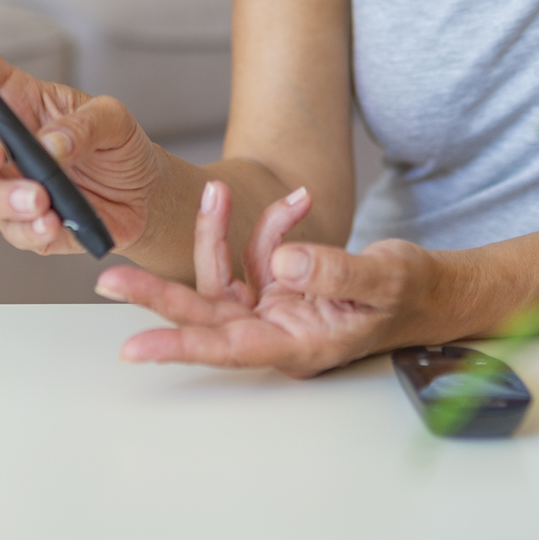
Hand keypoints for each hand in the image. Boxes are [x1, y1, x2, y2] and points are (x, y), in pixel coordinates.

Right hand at [0, 27, 161, 254]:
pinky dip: (30, 228)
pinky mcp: (20, 223)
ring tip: (41, 200)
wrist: (143, 199)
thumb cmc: (117, 147)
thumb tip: (51, 146)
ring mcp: (4, 183)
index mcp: (17, 98)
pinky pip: (10, 229)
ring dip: (1, 196)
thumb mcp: (114, 119)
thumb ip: (84, 125)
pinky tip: (52, 224)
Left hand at [93, 179, 437, 377]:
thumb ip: (334, 271)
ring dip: (221, 230)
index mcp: (298, 345)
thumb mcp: (382, 277)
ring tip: (223, 191)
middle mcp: (277, 330)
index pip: (226, 348)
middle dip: (157, 293)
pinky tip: (294, 201)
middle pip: (203, 314)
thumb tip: (284, 263)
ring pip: (224, 273)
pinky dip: (267, 223)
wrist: (430, 289)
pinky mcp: (278, 285)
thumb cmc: (412, 294)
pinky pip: (253, 252)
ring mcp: (274, 308)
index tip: (132, 348)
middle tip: (108, 279)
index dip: (178, 347)